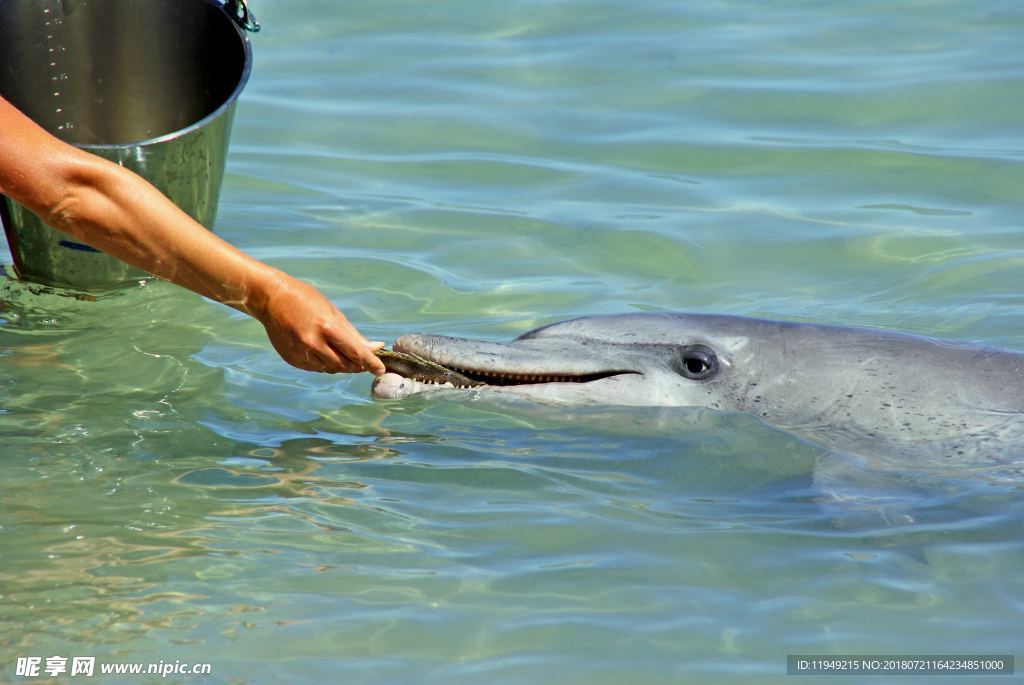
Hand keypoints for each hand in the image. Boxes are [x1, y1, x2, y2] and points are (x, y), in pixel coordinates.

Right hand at [254, 274, 385, 374]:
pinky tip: (323, 351)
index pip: (355, 352)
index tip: (381, 370)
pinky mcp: (292, 360)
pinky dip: (324, 363)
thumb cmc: (306, 300)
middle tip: (365, 361)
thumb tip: (375, 347)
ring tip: (341, 351)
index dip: (371, 363)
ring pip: (331, 369)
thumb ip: (353, 335)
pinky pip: (316, 368)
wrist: (271, 299)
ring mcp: (301, 353)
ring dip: (341, 364)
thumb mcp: (333, 312)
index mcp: (327, 327)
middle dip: (358, 365)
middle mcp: (313, 343)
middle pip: (345, 365)